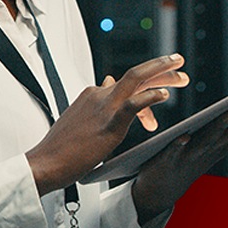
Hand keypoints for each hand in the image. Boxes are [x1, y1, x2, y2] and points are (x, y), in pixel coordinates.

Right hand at [26, 54, 189, 194]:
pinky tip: (165, 95)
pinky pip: (134, 104)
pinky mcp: (109, 123)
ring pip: (137, 79)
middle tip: (180, 65)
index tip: (162, 90)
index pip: (125, 83)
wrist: (45, 163)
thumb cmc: (62, 147)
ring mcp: (104, 107)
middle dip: (160, 68)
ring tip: (181, 76)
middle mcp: (99, 94)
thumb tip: (108, 82)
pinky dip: (151, 97)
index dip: (147, 85)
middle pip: (135, 74)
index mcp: (93, 94)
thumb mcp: (81, 118)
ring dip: (162, 74)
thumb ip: (96, 102)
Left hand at [130, 92, 227, 222]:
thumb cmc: (187, 158)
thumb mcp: (209, 144)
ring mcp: (190, 158)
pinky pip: (174, 153)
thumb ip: (223, 128)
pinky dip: (179, 146)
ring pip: (207, 141)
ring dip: (221, 127)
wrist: (161, 190)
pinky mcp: (168, 162)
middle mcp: (209, 152)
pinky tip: (184, 137)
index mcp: (219, 145)